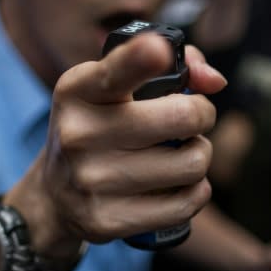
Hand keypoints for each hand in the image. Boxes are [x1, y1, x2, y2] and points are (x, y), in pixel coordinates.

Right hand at [6, 34, 226, 261]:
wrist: (55, 194)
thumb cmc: (102, 126)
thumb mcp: (117, 87)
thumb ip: (172, 68)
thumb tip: (214, 80)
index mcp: (79, 90)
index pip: (114, 71)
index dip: (141, 58)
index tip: (157, 50)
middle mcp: (79, 134)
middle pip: (182, 117)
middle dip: (202, 114)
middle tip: (192, 119)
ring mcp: (91, 181)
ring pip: (192, 163)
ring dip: (200, 155)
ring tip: (181, 152)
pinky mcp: (107, 220)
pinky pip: (186, 203)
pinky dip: (197, 191)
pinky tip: (180, 184)